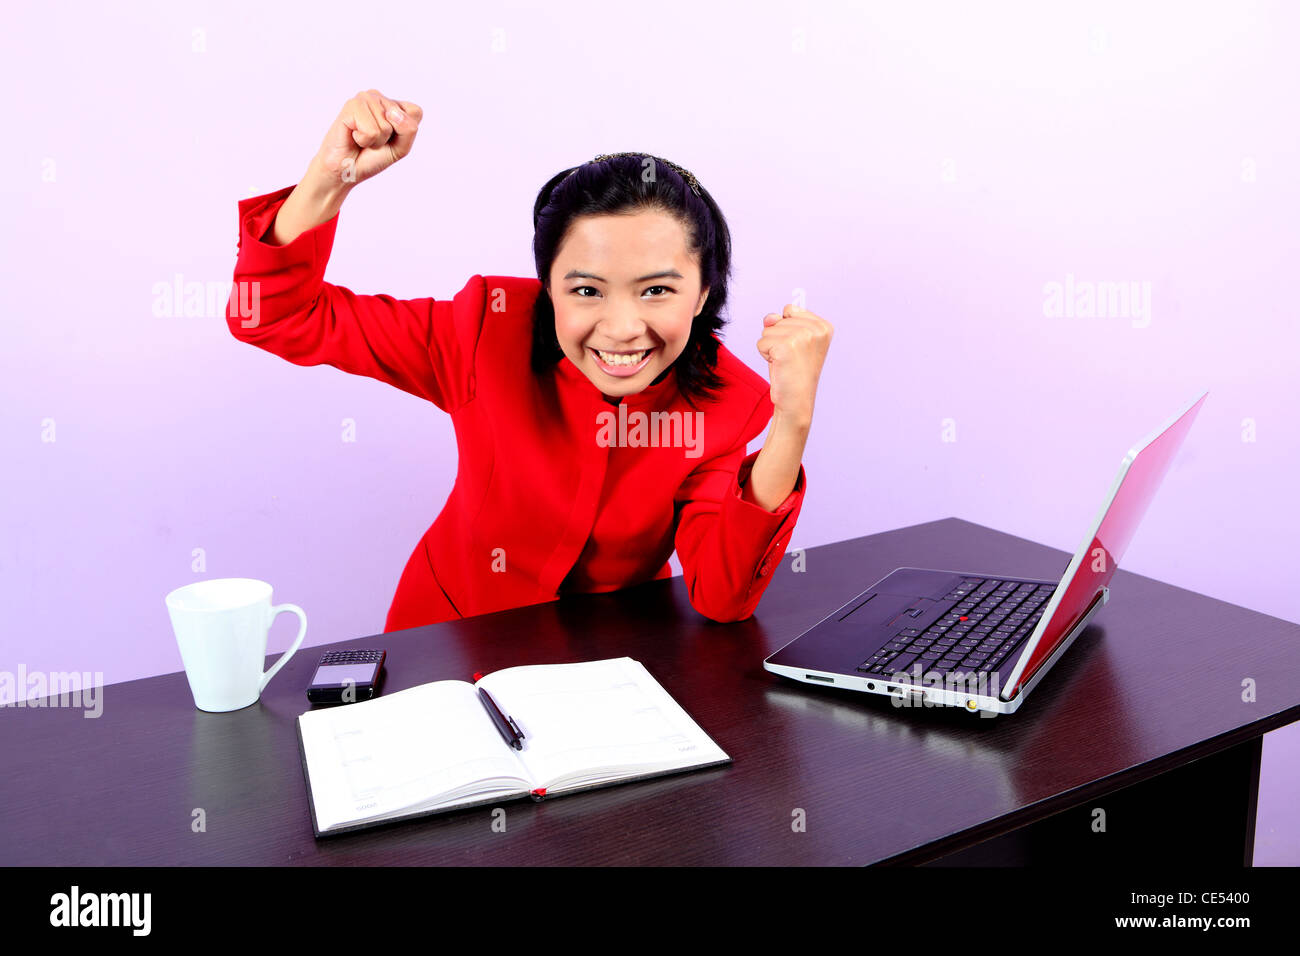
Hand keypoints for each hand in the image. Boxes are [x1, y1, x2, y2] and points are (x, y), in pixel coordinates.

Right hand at [311, 89, 423, 188]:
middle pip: (401, 120)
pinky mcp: (351, 105)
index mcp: (392, 104)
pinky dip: (364, 140)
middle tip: (372, 141)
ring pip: (386, 125)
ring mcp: (364, 98)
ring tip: (363, 140)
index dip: (405, 133)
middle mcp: (378, 97)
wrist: (346, 169)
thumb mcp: (401, 147)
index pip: (415, 112)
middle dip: (389, 139)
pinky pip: (371, 130)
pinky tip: (354, 136)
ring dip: (375, 141)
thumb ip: (408, 129)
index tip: (389, 139)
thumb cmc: (371, 157)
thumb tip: (392, 112)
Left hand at [756, 305, 833, 426]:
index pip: (790, 309)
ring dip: (770, 348)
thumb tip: (769, 317)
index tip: (796, 348)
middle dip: (777, 339)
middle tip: (790, 358)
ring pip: (767, 330)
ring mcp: (802, 337)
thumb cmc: (794, 371)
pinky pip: (761, 342)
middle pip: (778, 319)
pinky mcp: (786, 346)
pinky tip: (779, 366)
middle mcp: (816, 330)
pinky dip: (765, 355)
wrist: (796, 400)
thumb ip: (780, 322)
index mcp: (823, 326)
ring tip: (785, 362)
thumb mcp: (791, 341)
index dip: (786, 329)